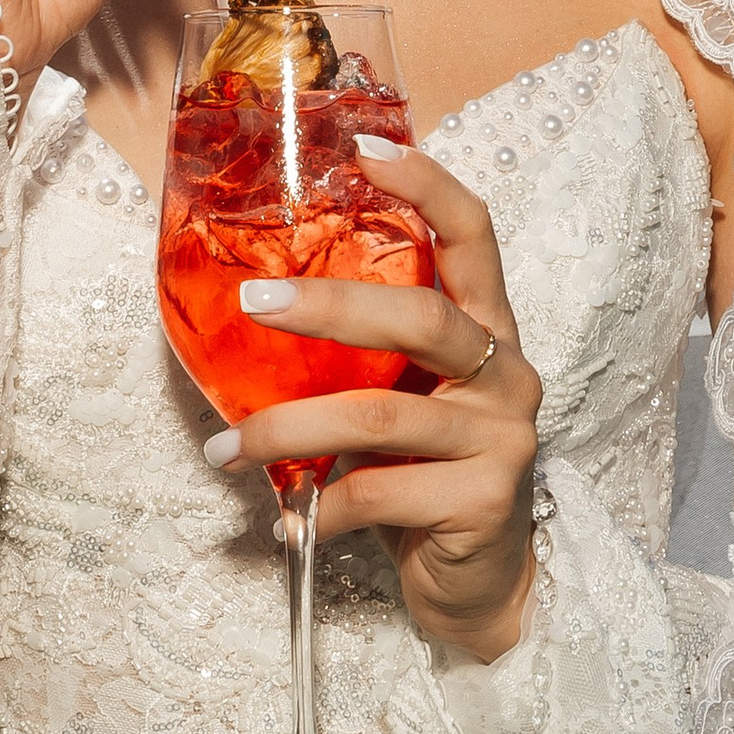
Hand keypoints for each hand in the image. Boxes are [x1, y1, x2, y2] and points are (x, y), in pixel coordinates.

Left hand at [210, 142, 539, 661]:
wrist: (478, 585)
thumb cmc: (422, 475)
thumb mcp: (401, 398)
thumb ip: (362, 356)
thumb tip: (246, 306)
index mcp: (488, 327)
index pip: (475, 235)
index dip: (429, 187)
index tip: (369, 149)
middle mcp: (507, 370)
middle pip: (423, 316)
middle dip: (331, 305)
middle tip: (253, 302)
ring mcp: (503, 436)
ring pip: (384, 415)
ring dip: (290, 429)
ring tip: (226, 450)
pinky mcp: (486, 499)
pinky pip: (381, 492)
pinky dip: (319, 507)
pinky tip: (289, 521)